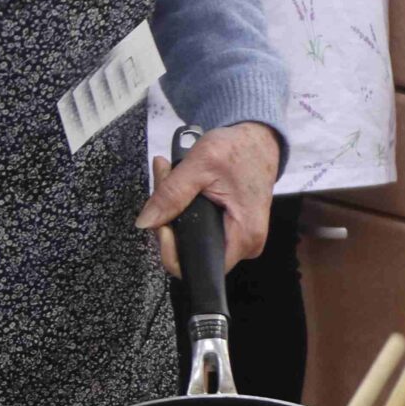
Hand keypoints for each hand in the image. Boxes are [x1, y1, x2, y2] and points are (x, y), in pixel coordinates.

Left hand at [140, 121, 280, 268]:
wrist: (259, 140)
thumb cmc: (238, 149)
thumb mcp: (200, 164)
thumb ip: (171, 194)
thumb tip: (145, 222)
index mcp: (244, 236)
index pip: (199, 266)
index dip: (172, 251)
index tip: (160, 223)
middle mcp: (245, 246)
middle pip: (191, 252)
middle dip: (168, 222)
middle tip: (162, 182)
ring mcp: (238, 240)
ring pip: (191, 240)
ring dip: (172, 212)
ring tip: (168, 176)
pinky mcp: (232, 231)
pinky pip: (199, 231)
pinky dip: (183, 210)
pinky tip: (178, 186)